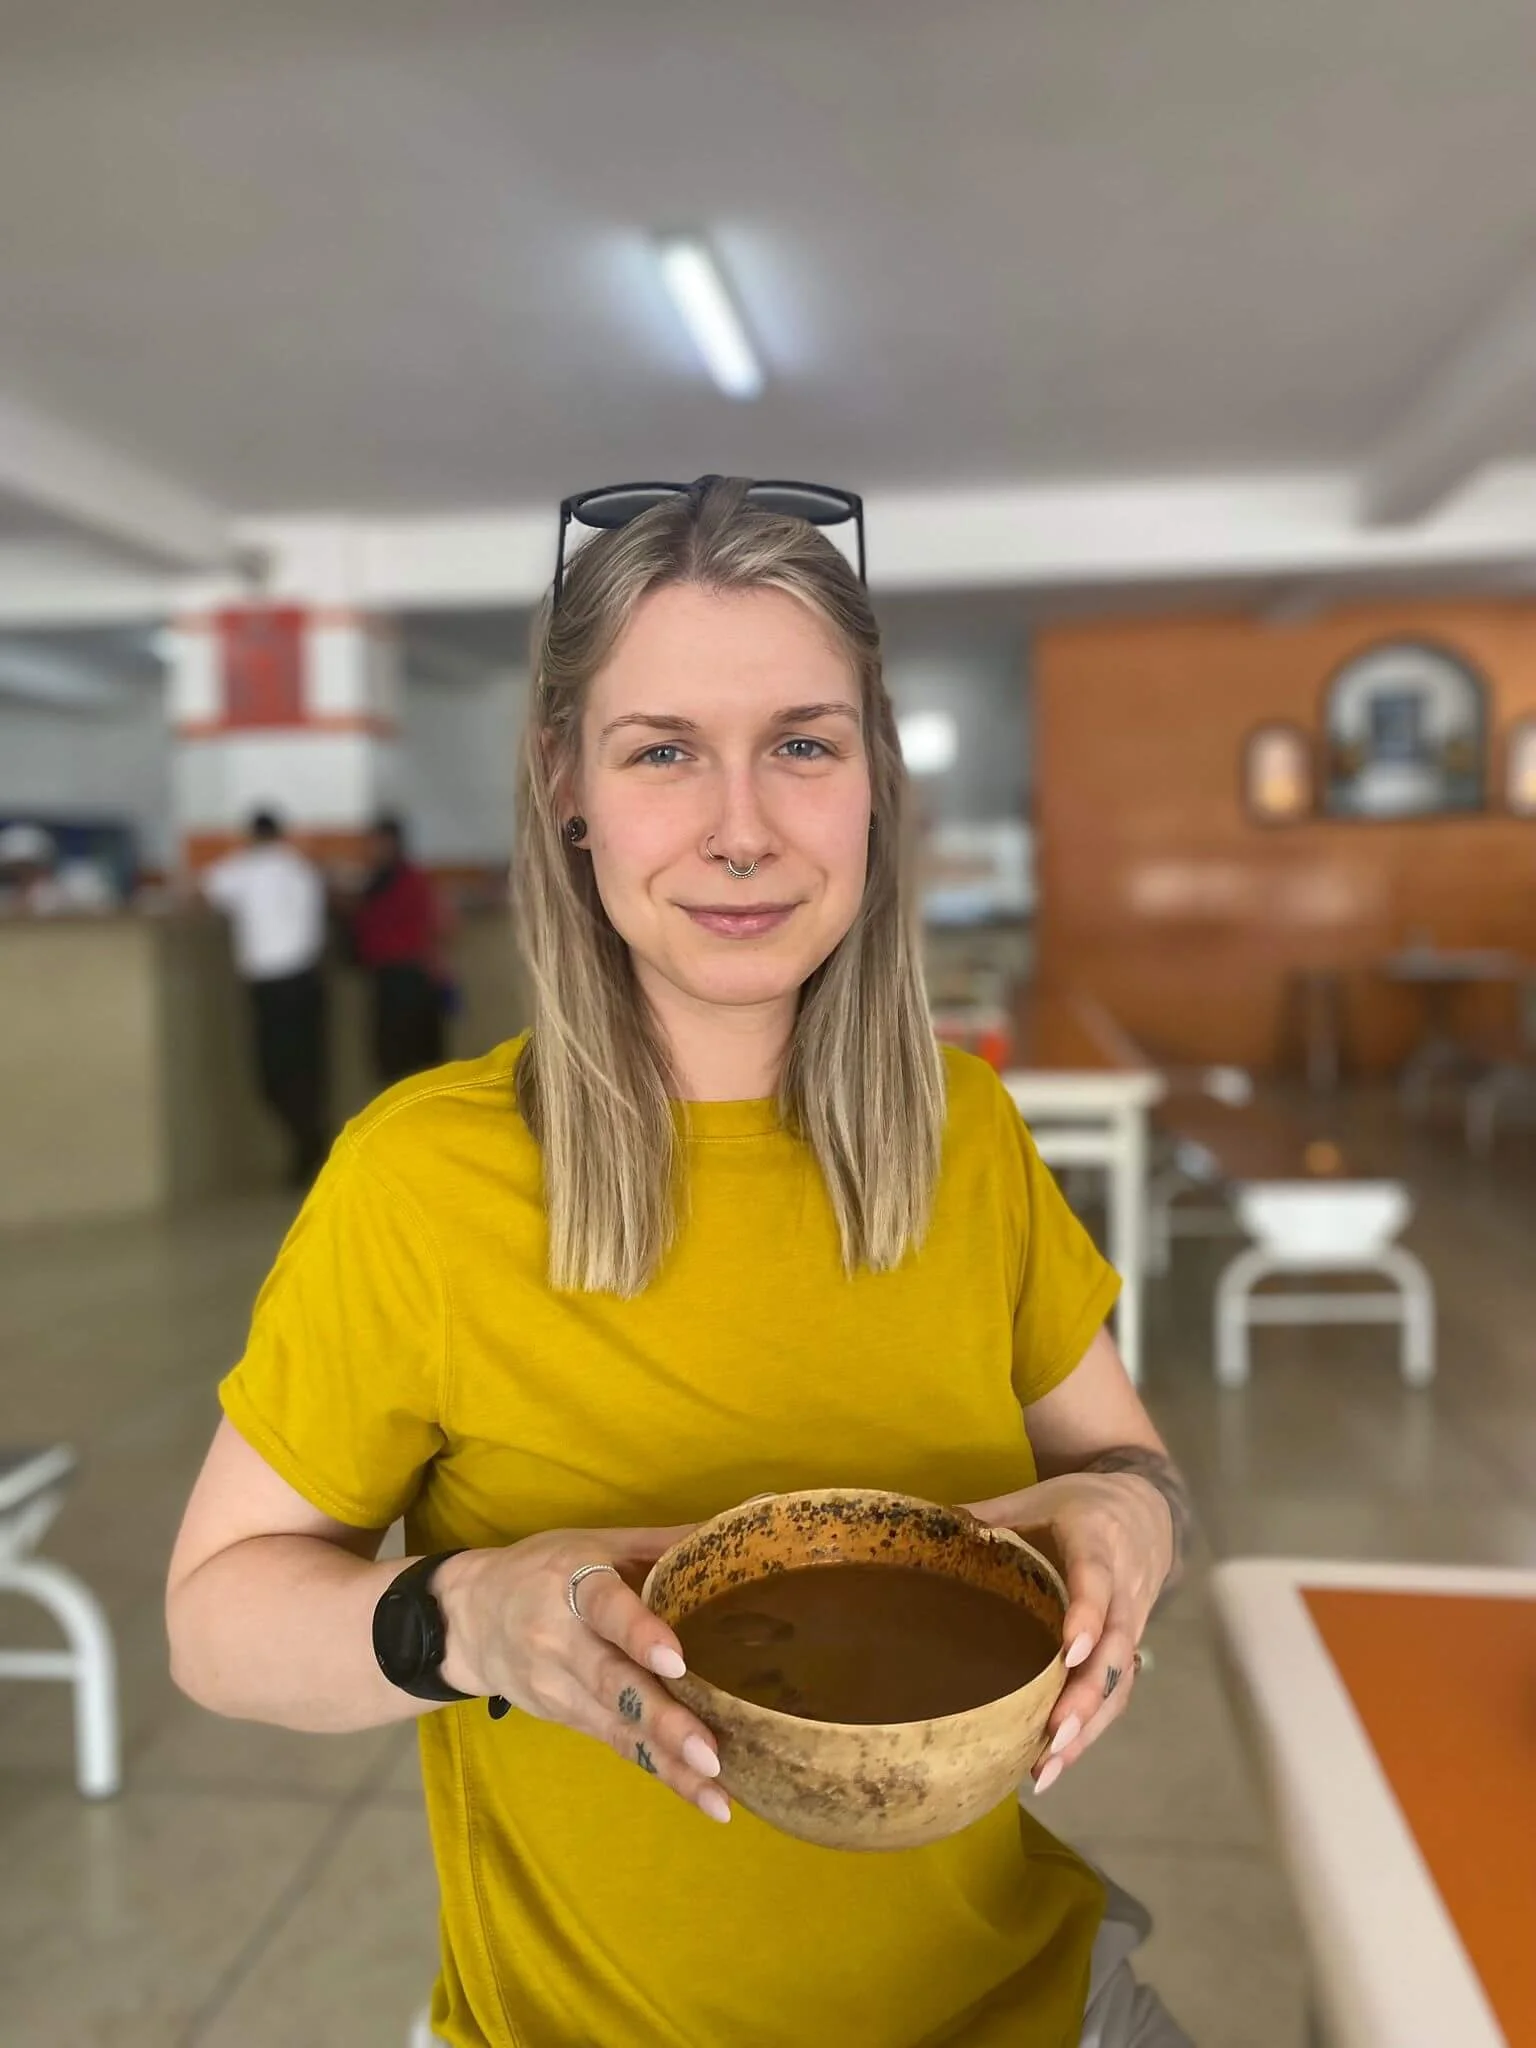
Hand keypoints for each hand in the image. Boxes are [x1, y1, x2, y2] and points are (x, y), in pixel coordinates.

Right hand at [433, 1527, 730, 1824]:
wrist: (469, 1620)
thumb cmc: (546, 1569)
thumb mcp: (599, 1543)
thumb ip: (667, 1542)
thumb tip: (749, 1518)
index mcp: (573, 1582)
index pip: (606, 1607)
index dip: (639, 1633)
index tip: (676, 1662)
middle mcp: (561, 1640)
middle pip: (614, 1682)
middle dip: (663, 1719)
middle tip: (710, 1752)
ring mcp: (559, 1688)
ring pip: (618, 1725)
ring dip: (668, 1761)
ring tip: (715, 1790)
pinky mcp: (567, 1719)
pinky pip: (617, 1744)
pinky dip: (659, 1771)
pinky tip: (701, 1794)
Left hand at [962, 1471, 1174, 1792]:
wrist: (1146, 1511)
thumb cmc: (1078, 1506)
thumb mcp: (1035, 1499)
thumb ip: (987, 1517)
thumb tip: (923, 1531)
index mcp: (1098, 1540)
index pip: (1097, 1579)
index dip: (1087, 1614)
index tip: (1070, 1651)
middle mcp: (1125, 1588)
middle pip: (1116, 1649)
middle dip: (1086, 1696)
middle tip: (1052, 1735)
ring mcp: (1134, 1624)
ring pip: (1120, 1682)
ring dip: (1089, 1728)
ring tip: (1048, 1767)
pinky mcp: (1131, 1650)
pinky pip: (1118, 1693)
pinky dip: (1092, 1730)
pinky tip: (1056, 1761)